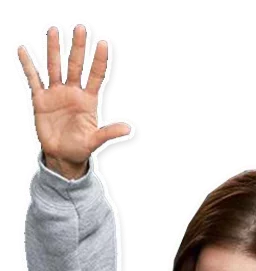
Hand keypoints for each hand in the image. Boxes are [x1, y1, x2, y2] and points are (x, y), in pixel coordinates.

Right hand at [16, 25, 131, 177]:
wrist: (62, 156)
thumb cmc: (81, 147)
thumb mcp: (95, 141)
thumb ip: (109, 133)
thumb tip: (129, 129)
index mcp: (89, 100)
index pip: (96, 76)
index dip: (99, 60)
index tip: (103, 42)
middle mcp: (73, 93)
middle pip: (75, 65)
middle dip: (78, 47)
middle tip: (80, 27)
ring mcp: (56, 94)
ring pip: (55, 67)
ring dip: (53, 49)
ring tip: (53, 29)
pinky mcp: (40, 100)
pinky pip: (34, 80)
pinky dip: (28, 66)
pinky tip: (23, 50)